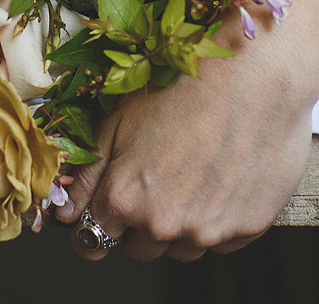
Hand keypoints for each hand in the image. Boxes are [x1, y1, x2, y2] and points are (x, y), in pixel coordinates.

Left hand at [55, 13, 315, 261]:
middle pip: (140, 248)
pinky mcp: (249, 226)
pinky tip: (225, 176)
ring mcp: (209, 230)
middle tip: (162, 177)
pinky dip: (221, 218)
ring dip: (183, 224)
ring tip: (197, 173)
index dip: (100, 221)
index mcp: (123, 199)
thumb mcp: (118, 120)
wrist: (253, 71)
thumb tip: (66, 216)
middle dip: (142, 222)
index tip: (111, 208)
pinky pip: (224, 240)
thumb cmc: (183, 84)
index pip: (93, 240)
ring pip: (183, 248)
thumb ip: (88, 174)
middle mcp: (164, 224)